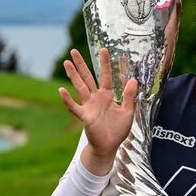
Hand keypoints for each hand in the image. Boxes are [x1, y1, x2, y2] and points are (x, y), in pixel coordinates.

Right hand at [58, 48, 137, 174]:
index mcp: (107, 96)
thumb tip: (134, 79)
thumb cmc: (118, 130)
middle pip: (87, 77)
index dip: (105, 63)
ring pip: (79, 87)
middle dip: (81, 64)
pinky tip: (61, 90)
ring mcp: (89, 106)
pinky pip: (74, 107)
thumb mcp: (128, 112)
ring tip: (67, 62)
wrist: (109, 146)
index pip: (106, 76)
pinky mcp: (85, 116)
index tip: (104, 49)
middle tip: (73, 50)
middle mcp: (96, 98)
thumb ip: (130, 96)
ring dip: (73, 75)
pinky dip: (68, 100)